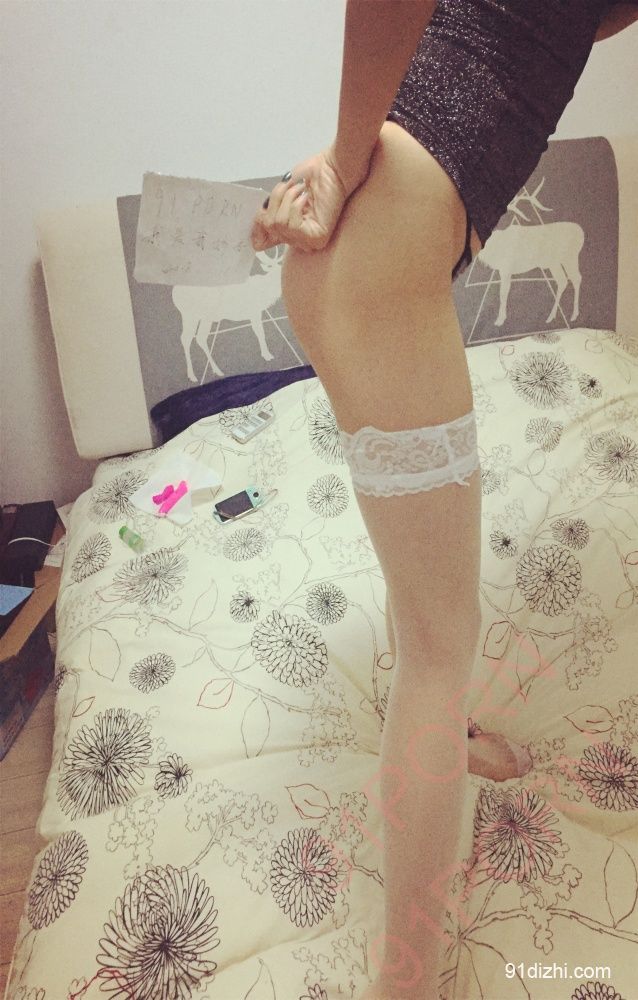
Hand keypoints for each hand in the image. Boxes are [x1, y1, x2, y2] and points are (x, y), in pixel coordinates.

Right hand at [250, 141, 371, 253]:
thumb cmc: (312, 175)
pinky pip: (291, 226)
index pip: (265, 242)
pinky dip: (295, 206)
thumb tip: (258, 223)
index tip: (259, 214)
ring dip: (286, 200)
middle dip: (275, 201)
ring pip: (278, 225)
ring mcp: (309, 241)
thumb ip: (269, 210)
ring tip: (301, 191)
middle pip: (268, 228)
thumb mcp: (282, 192)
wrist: (334, 167)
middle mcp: (300, 239)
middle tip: (289, 187)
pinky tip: (307, 198)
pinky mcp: (317, 239)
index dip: (257, 228)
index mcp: (292, 229)